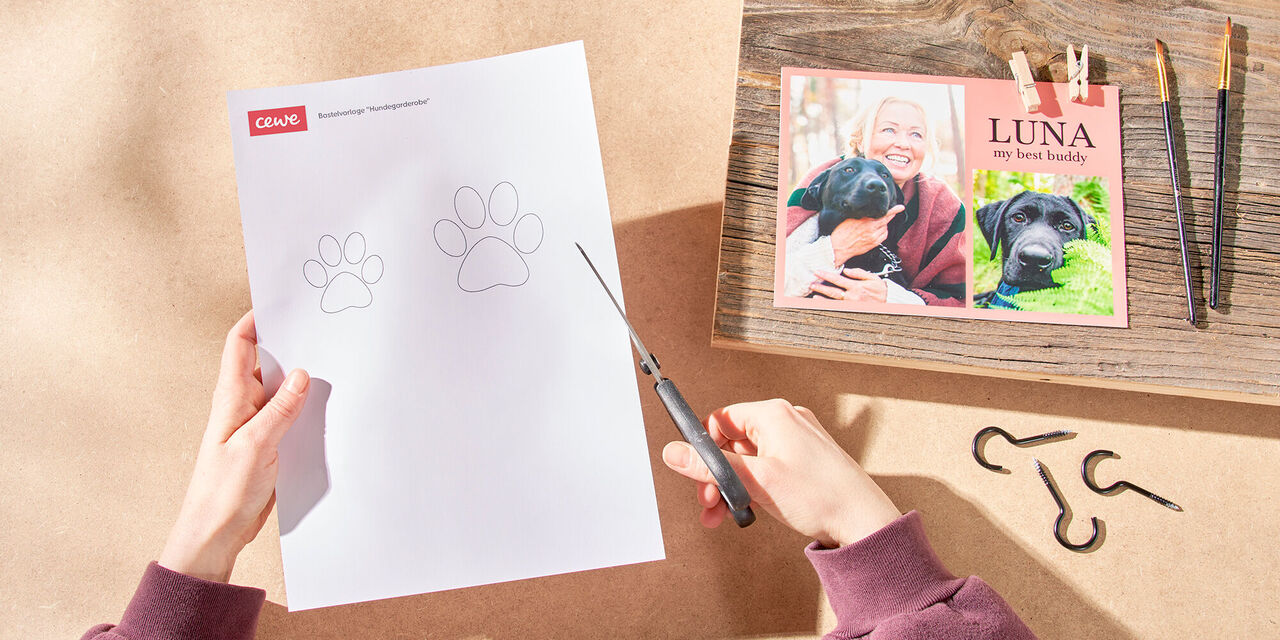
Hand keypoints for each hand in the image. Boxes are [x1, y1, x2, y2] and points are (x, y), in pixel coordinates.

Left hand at [158, 310, 309, 581]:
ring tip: (332, 360)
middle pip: (266, 361)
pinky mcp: (270, 444)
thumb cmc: (222, 493)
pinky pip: (290, 415)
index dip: (257, 318)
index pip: (240, 344)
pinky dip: (306, 406)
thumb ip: (279, 410)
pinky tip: (327, 405)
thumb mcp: (255, 446)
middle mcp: (242, 406)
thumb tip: (301, 373)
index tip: (282, 299)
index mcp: (230, 398)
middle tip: (320, 326)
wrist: (215, 535)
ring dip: (302, 377)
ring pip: (282, 389)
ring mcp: (257, 424)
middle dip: (290, 342)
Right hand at [662, 400, 899, 547]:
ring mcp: (797, 441)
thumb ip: (711, 466)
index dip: (703, 448)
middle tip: (709, 502)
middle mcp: (786, 421)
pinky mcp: (805, 461)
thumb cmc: (821, 496)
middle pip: (732, 442)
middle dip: (716, 475)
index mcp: (774, 415)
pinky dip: (753, 488)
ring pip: (748, 459)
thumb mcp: (755, 481)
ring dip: (732, 486)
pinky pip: (766, 468)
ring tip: (724, 515)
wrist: (863, 521)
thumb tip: (674, 452)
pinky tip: (748, 511)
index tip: (695, 474)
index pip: (721, 419)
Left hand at [809, 268, 888, 302]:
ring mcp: (852, 305)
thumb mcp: (872, 277)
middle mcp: (852, 297)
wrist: (890, 302)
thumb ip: (858, 273)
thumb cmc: (881, 290)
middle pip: (833, 292)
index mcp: (856, 287)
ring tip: (813, 297)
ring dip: (823, 300)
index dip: (826, 275)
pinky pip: (839, 309)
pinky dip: (830, 307)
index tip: (818, 272)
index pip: (838, 279)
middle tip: (811, 284)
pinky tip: (824, 306)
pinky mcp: (852, 311)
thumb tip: (846, 270)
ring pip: (834, 303)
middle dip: (821, 288)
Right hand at [830, 204, 902, 264]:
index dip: (893, 210)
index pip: (883, 214)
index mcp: (866, 221)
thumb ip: (862, 214)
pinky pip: (883, 236)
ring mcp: (874, 238)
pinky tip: (876, 231)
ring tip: (875, 224)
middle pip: (886, 221)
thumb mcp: (850, 218)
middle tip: (895, 211)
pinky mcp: (874, 244)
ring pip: (885, 228)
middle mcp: (871, 229)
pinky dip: (883, 232)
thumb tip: (869, 210)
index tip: (901, 207)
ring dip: (883, 224)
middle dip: (890, 215)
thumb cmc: (841, 232)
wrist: (838, 247)